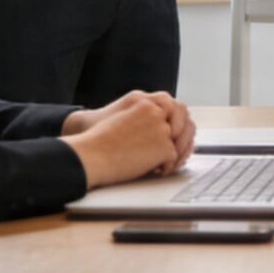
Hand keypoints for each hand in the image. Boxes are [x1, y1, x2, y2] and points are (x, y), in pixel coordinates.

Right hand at [60, 92, 187, 187]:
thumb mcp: (122, 118)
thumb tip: (155, 131)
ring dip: (173, 154)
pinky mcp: (164, 147)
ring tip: (163, 162)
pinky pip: (174, 159)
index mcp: (145, 102)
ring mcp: (162, 130)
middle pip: (182, 124)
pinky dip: (166, 167)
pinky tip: (156, 169)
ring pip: (178, 143)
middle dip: (181, 139)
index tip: (174, 133)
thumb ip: (141, 119)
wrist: (91, 154)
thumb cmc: (99, 141)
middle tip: (175, 151)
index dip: (176, 122)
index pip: (174, 108)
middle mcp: (156, 113)